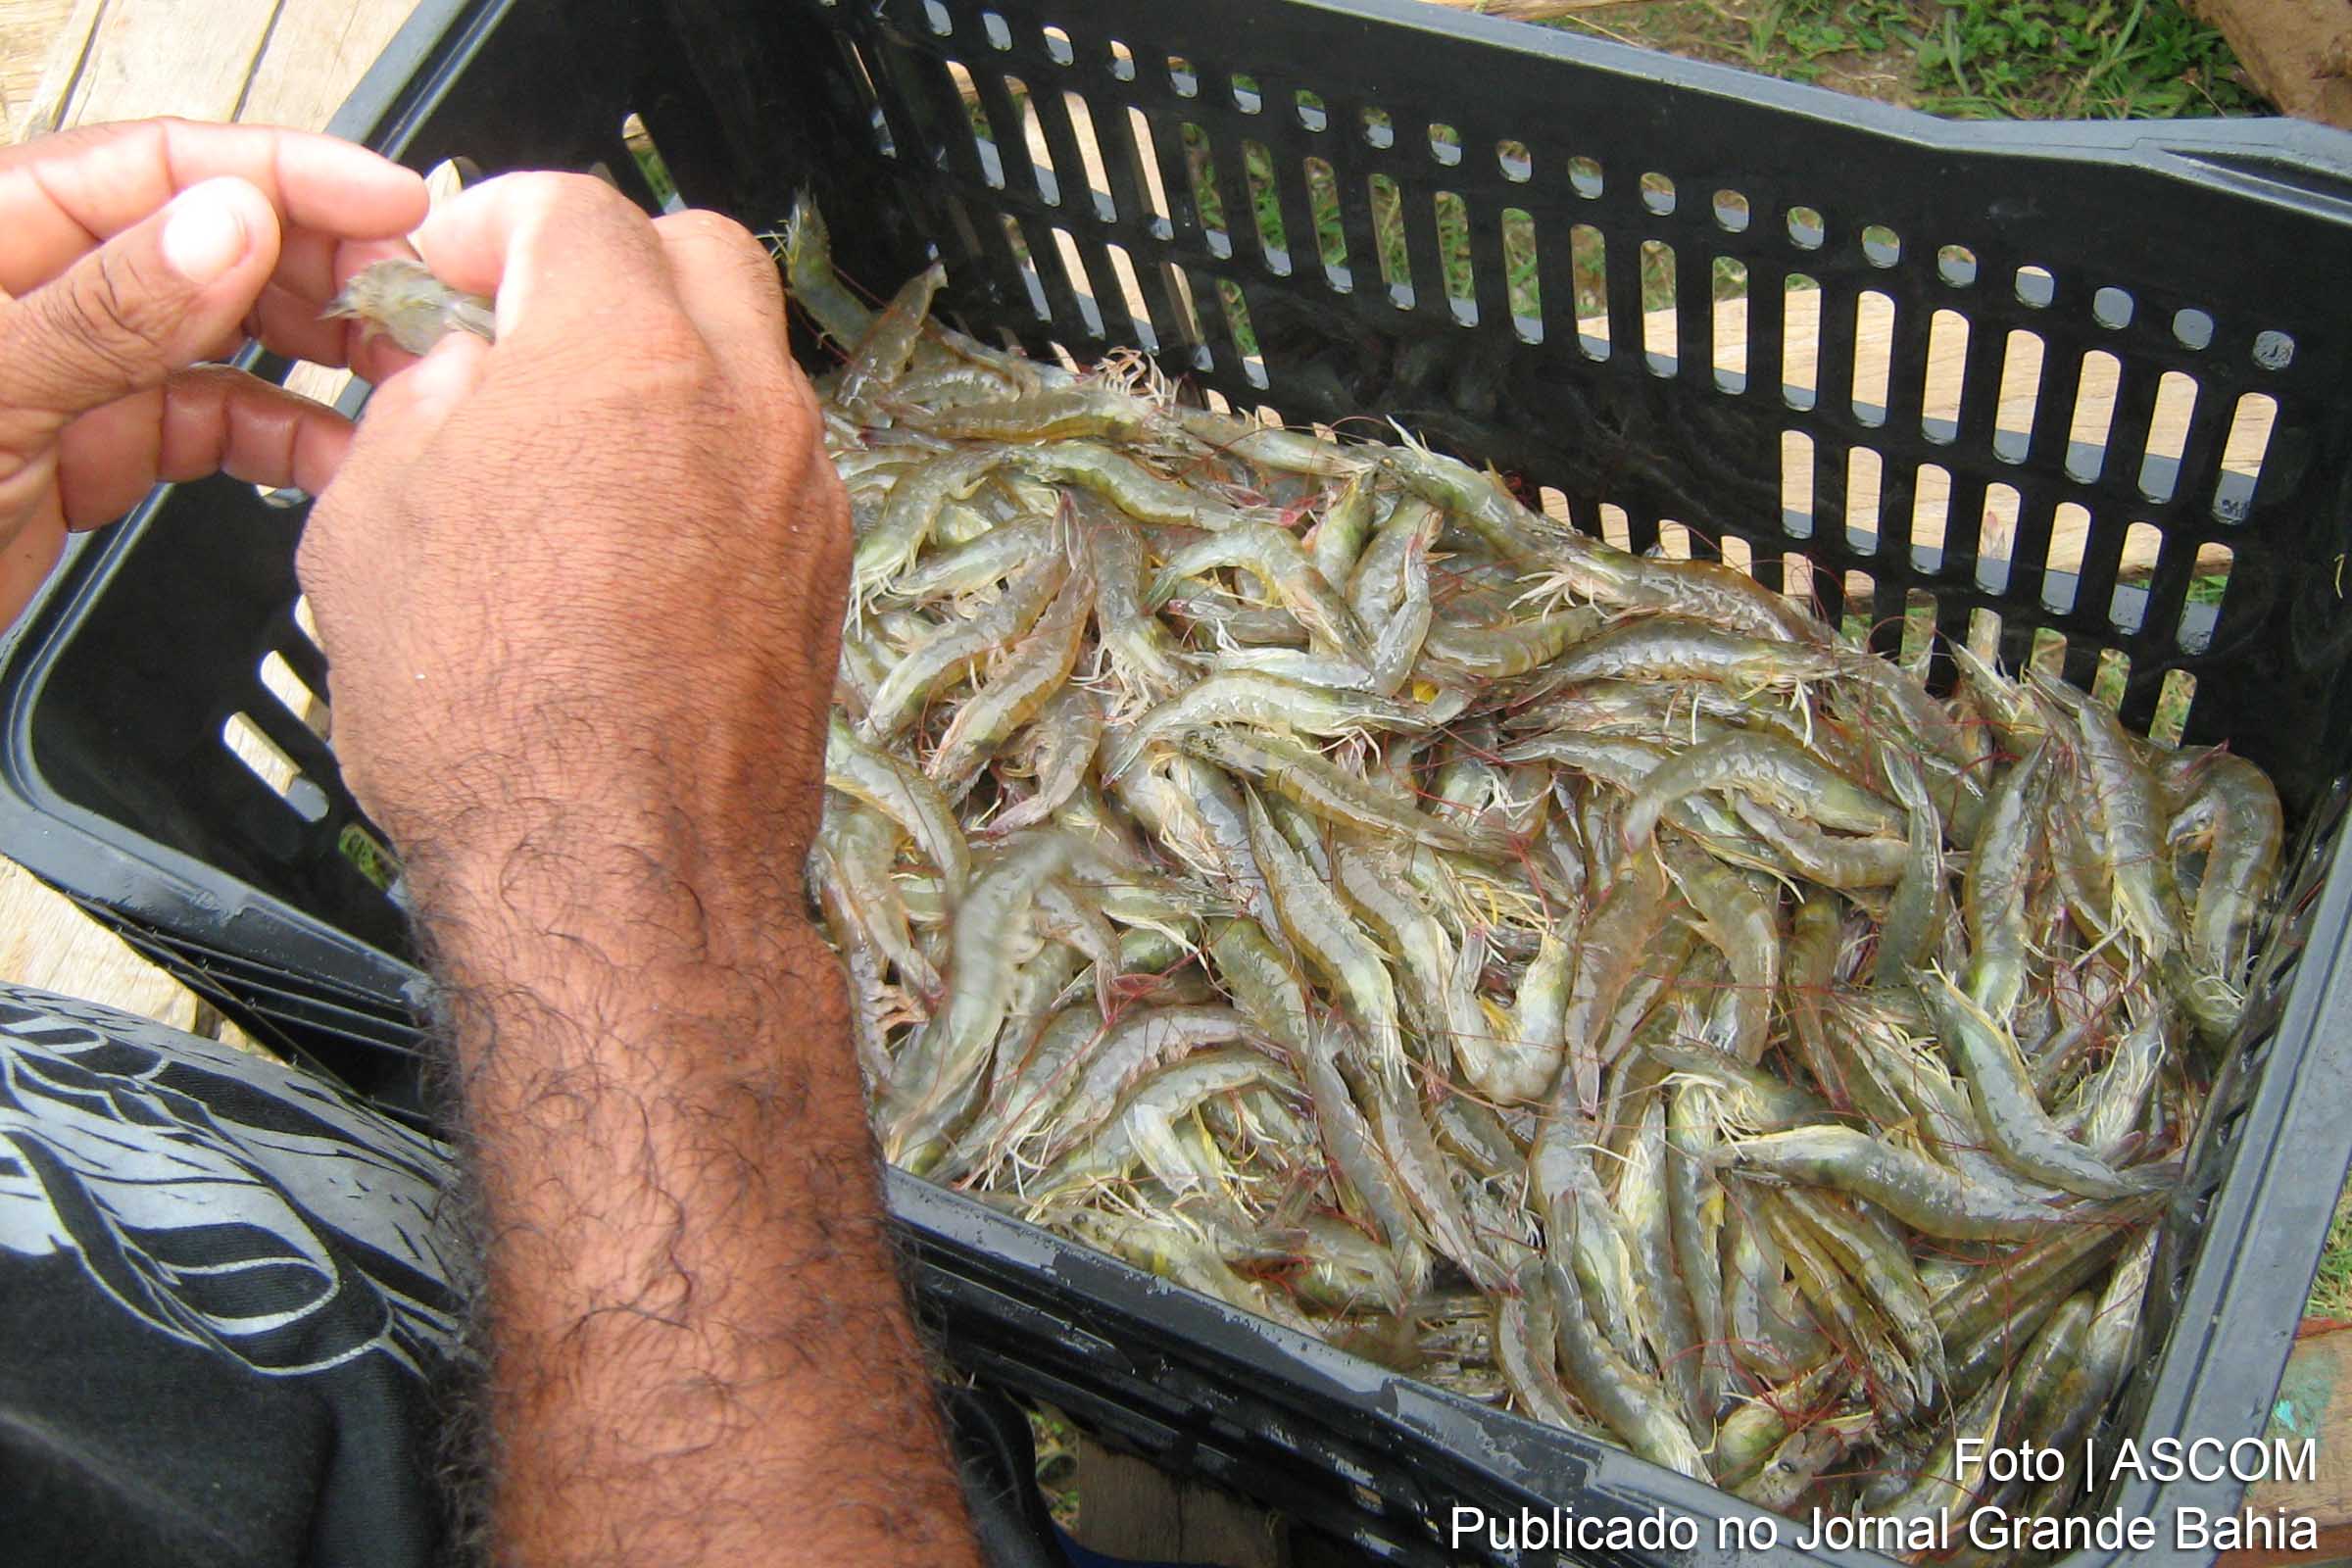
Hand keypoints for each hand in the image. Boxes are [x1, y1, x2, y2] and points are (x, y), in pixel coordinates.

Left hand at [0, 118, 428, 625]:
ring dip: (317, 352)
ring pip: (222, 334)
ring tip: (400, 383)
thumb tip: (232, 224)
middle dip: (324, 266)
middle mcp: (41, 292)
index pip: (166, 167)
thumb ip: (103, 309)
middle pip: (211, 240)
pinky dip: (282, 440)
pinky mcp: (87, 454)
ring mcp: (67, 373)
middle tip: (417, 312)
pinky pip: (208, 425)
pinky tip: (335, 461)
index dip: (290, 175)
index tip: (395, 209)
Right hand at [298, 172, 848, 897]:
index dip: (494, 224)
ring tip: (581, 447)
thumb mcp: (369, 528)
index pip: (573, 209)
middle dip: (612, 265)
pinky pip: (776, 464)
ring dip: (672, 365)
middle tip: (530, 334)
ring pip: (751, 361)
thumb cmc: (479, 710)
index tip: (451, 274)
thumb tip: (469, 373)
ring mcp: (804, 487)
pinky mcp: (829, 572)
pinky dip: (715, 458)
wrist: (619, 874)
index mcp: (621, 352)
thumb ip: (419, 407)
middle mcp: (741, 399)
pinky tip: (642, 535)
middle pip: (699, 254)